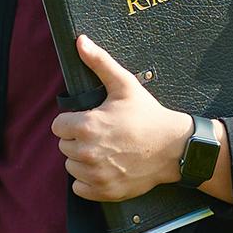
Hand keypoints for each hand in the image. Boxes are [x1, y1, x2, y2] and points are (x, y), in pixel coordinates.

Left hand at [51, 35, 190, 202]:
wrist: (174, 148)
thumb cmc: (148, 115)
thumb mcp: (124, 85)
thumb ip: (99, 62)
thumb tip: (81, 41)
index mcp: (87, 126)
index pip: (58, 126)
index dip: (72, 121)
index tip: (91, 120)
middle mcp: (87, 153)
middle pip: (64, 147)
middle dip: (78, 140)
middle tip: (102, 135)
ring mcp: (96, 175)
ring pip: (71, 167)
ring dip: (82, 160)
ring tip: (105, 150)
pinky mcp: (104, 191)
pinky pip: (80, 188)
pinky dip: (88, 181)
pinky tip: (105, 168)